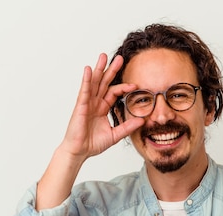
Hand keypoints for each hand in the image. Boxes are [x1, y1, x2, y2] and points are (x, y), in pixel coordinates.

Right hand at [35, 54, 144, 209]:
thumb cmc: (93, 144)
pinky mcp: (80, 106)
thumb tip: (142, 120)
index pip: (114, 93)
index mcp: (102, 108)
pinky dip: (86, 80)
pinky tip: (88, 69)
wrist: (80, 152)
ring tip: (103, 56)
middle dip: (111, 70)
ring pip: (93, 82)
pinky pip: (84, 91)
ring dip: (98, 69)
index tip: (135, 84)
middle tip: (120, 58)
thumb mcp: (115, 135)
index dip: (124, 87)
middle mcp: (94, 103)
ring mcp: (87, 103)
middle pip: (104, 82)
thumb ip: (127, 127)